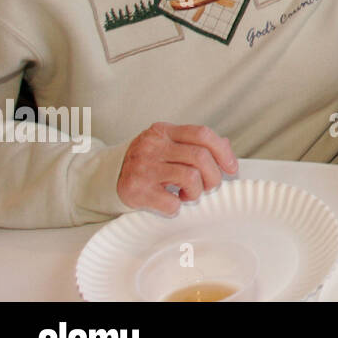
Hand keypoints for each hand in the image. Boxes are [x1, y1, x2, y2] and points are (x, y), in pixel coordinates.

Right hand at [116, 122, 238, 215]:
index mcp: (164, 131)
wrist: (106, 177)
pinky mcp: (136, 190)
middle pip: (200, 156)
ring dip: (197, 191)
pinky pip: (171, 202)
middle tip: (210, 186)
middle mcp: (152, 146)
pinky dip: (177, 206)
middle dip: (214, 176)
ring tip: (189, 194)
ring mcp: (143, 167)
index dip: (223, 151)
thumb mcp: (167, 145)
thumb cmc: (146, 162)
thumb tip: (226, 147)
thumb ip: (194, 144)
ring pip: (190, 177)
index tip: (231, 167)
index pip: (202, 134)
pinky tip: (172, 202)